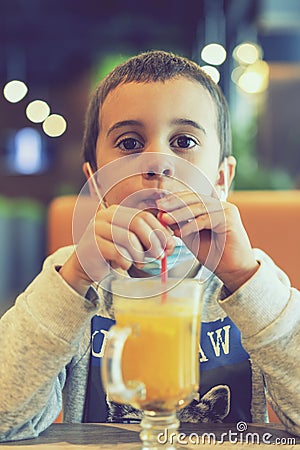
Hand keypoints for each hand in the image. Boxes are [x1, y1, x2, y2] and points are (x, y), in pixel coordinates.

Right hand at [60, 205, 174, 294]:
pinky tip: (124, 265)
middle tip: (158, 256)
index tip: (168, 246)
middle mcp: (105, 216)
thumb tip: (172, 243)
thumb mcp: (131, 244)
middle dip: (153, 242)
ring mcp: (97, 229)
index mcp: (116, 212)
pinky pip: (118, 253)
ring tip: (140, 263)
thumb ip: (149, 240)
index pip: (144, 216)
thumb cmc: (111, 254)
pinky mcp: (93, 245)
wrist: (85, 266)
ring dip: (140, 255)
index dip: (159, 231)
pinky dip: (126, 262)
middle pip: (137, 223)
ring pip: (129, 239)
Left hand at [157, 192, 258, 292]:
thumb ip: (181, 225)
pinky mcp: (229, 220)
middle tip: (159, 207)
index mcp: (213, 207)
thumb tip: (163, 215)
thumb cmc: (215, 254)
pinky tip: (179, 232)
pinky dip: (191, 226)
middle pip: (194, 199)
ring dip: (179, 214)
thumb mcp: (192, 237)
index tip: (159, 204)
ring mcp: (227, 211)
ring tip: (165, 219)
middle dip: (175, 203)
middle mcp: (221, 206)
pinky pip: (206, 220)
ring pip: (198, 208)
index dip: (175, 199)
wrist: (233, 270)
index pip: (192, 197)